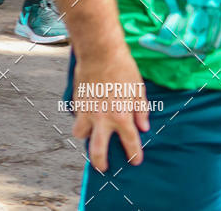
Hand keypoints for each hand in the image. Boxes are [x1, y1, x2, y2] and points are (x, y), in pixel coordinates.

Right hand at [71, 47, 149, 171]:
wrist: (100, 52)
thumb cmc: (123, 67)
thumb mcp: (138, 88)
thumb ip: (141, 110)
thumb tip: (144, 127)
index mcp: (121, 115)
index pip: (130, 142)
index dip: (134, 154)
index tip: (135, 161)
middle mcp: (103, 119)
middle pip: (98, 152)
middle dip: (100, 164)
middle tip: (103, 167)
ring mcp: (87, 111)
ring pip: (80, 135)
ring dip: (86, 137)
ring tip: (92, 135)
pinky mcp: (77, 103)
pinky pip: (77, 117)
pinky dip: (81, 119)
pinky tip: (87, 114)